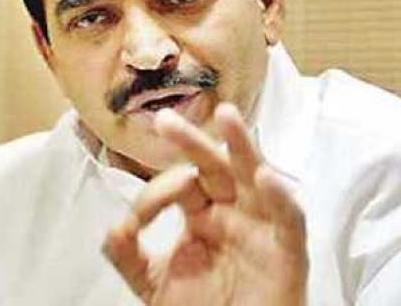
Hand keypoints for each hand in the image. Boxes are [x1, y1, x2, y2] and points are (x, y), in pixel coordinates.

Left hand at [103, 103, 307, 304]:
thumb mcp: (155, 283)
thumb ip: (130, 258)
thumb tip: (111, 230)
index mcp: (202, 213)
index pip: (180, 184)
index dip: (156, 194)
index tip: (135, 222)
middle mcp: (232, 210)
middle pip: (214, 165)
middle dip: (192, 141)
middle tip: (165, 120)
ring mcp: (261, 226)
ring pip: (254, 176)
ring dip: (242, 146)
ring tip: (226, 116)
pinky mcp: (288, 250)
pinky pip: (289, 219)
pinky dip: (281, 197)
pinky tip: (266, 177)